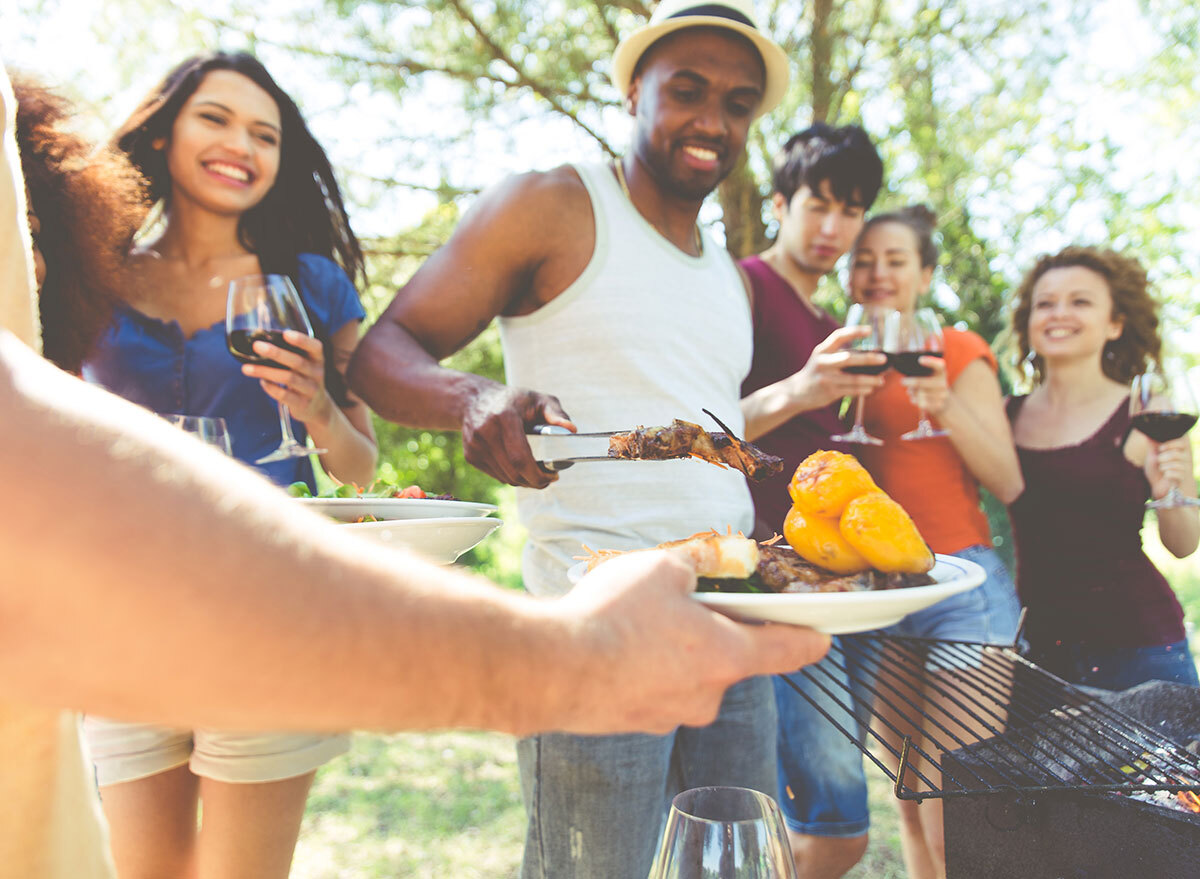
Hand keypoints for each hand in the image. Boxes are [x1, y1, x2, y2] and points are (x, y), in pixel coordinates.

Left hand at [242, 330, 336, 426]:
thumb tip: (260, 343)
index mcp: (318, 359)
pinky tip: (262, 382)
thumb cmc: (304, 377)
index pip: (315, 347)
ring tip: (246, 368)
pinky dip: (271, 388)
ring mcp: (311, 390)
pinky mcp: (302, 404)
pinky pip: (285, 395)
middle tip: (257, 346)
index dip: (302, 340)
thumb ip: (291, 353)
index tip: (286, 334)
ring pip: (288, 378)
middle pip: (298, 362)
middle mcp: (317, 373)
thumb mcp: (306, 364)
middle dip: (276, 353)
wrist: (317, 406)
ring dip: (266, 372)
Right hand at [461, 385, 574, 488]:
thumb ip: (556, 412)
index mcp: (504, 417)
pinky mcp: (470, 456)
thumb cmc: (512, 400)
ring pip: (505, 478)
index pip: (520, 457)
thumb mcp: (537, 399)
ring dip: (524, 481)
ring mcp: (475, 446)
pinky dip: (511, 477)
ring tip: (536, 474)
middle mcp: (486, 432)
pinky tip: (520, 469)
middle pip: (513, 472)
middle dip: (535, 481)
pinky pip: (496, 476)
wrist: (474, 399)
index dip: (538, 474)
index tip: (553, 476)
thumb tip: (571, 429)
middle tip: (548, 479)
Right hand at [551, 550, 830, 734]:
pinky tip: (612, 645)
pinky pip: (650, 689)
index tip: (823, 640)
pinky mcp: (632, 723)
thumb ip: (695, 566)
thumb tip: (704, 568)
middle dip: (711, 633)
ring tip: (633, 622)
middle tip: (682, 604)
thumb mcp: (662, 569)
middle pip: (727, 660)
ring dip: (672, 652)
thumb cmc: (612, 615)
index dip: (808, 640)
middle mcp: (707, 695)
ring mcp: (668, 716)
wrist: (550, 667)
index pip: (787, 651)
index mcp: (728, 656)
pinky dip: (640, 669)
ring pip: (685, 676)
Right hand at [789, 326, 886, 409]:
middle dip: (868, 358)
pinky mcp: (829, 392)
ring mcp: (826, 379)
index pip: (838, 336)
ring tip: (881, 380)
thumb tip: (869, 354)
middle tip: (883, 359)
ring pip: (854, 378)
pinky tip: (870, 388)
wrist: (795, 393)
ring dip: (870, 379)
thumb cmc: (815, 373)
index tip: (869, 330)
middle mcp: (822, 363)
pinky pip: (851, 390)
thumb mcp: (821, 359)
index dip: (854, 332)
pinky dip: (863, 389)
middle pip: (848, 358)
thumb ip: (839, 354)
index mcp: (821, 351)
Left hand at [900, 355, 950, 414]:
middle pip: (920, 383)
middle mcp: (943, 382)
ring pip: (919, 394)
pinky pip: (921, 403)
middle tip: (903, 381)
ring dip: (912, 392)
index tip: (920, 359)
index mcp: (941, 371)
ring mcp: (942, 395)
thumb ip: (921, 367)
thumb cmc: (929, 381)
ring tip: (911, 390)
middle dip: (909, 382)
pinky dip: (915, 400)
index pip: (938, 365)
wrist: (943, 399)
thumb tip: (908, 360)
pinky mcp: (938, 405)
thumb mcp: (929, 373)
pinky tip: (915, 398)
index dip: (930, 361)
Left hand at [1145, 438, 1196, 500]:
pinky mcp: (1184, 478)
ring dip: (1164, 465)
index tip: (1160, 448)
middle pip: (1180, 451)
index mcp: (1179, 449)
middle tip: (1159, 459)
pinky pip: (1176, 473)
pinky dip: (1167, 473)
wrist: (1158, 487)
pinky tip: (1165, 475)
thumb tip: (1147, 430)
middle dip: (1166, 455)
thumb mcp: (1152, 455)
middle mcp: (1185, 457)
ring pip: (1177, 463)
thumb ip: (1152, 443)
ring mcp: (1186, 468)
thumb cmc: (1156, 470)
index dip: (1172, 443)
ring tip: (1161, 468)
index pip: (1183, 440)